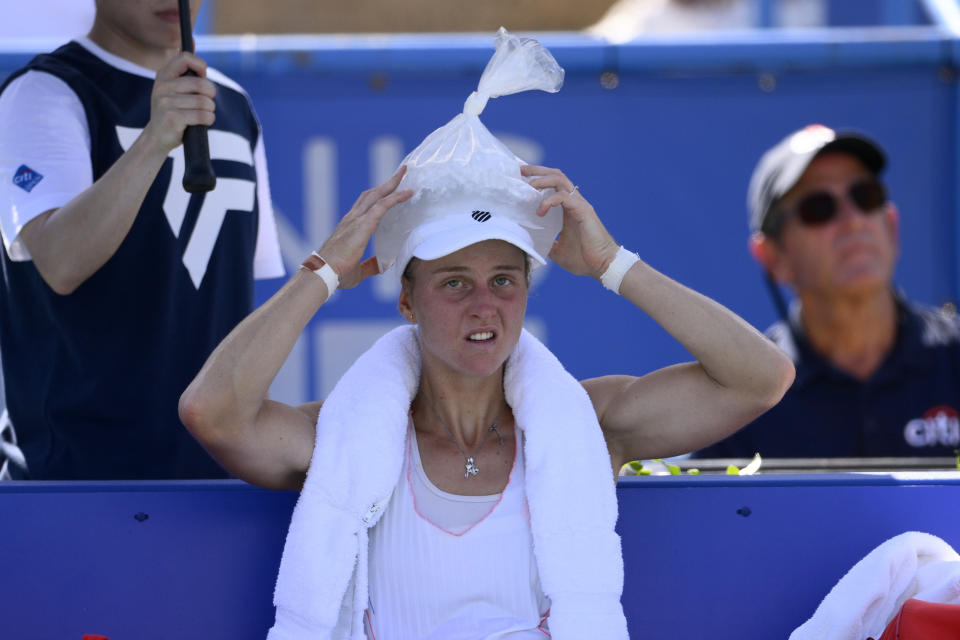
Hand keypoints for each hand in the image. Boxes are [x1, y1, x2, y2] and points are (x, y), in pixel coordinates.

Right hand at [144, 52, 216, 154]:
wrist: (157, 138)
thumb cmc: (172, 111)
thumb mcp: (173, 87)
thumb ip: (184, 69)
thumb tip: (193, 40)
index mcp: (163, 75)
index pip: (185, 57)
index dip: (200, 66)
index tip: (203, 77)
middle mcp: (162, 86)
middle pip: (201, 84)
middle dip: (211, 94)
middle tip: (208, 102)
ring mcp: (165, 102)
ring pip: (204, 102)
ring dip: (210, 110)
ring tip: (203, 114)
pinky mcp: (172, 118)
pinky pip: (202, 115)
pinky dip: (209, 119)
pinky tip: (204, 122)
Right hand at [316, 166, 412, 288]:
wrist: (323, 274)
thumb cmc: (336, 274)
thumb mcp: (358, 270)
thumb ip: (370, 266)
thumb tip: (382, 266)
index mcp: (350, 227)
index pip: (366, 205)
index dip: (379, 195)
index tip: (391, 188)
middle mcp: (352, 219)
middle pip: (372, 194)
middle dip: (387, 182)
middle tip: (401, 172)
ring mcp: (356, 220)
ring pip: (376, 195)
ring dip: (392, 183)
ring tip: (404, 173)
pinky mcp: (362, 225)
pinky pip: (382, 206)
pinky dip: (395, 197)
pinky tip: (408, 193)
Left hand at [521, 165, 618, 278]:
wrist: (603, 266)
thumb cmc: (584, 260)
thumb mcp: (557, 251)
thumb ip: (546, 243)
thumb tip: (530, 243)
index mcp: (568, 209)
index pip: (552, 185)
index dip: (537, 178)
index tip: (521, 178)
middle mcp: (574, 202)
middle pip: (555, 175)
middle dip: (537, 171)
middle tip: (520, 171)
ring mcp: (579, 204)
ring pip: (559, 179)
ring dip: (541, 179)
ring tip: (528, 186)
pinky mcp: (583, 210)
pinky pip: (563, 196)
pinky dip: (548, 201)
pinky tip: (539, 212)